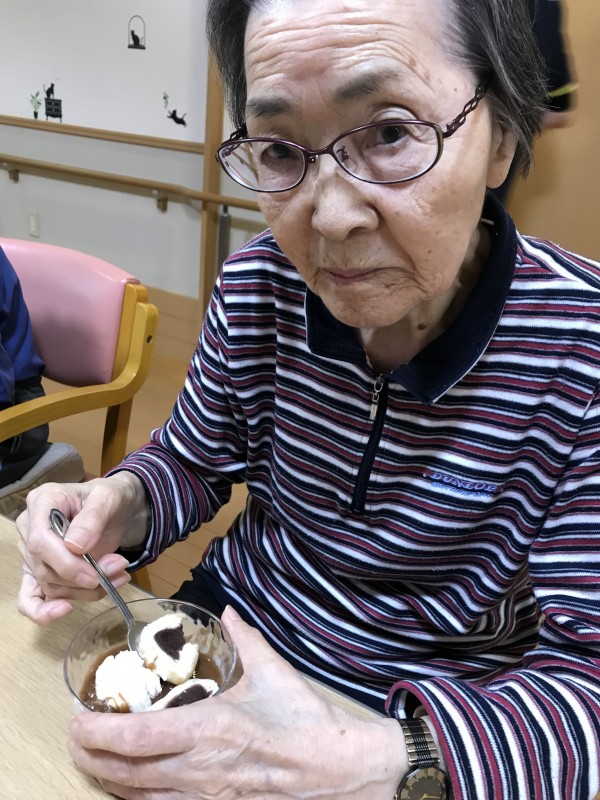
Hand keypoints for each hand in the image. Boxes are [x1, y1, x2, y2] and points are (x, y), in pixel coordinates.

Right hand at [16, 472, 147, 624]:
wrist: (118, 509)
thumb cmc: (110, 498)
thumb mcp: (108, 498)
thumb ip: (92, 518)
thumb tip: (75, 547)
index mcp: (42, 502)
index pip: (40, 541)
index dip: (66, 563)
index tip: (94, 574)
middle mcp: (30, 528)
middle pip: (45, 567)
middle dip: (84, 578)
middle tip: (119, 569)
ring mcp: (33, 553)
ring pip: (49, 585)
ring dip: (84, 591)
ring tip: (117, 577)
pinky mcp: (41, 572)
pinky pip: (30, 598)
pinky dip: (44, 611)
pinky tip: (65, 611)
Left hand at [69, 606, 405, 798]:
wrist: (341, 771)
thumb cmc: (306, 723)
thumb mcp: (273, 672)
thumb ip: (245, 638)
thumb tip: (229, 612)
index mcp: (210, 728)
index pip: (138, 737)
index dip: (99, 733)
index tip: (78, 720)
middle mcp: (198, 769)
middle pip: (125, 773)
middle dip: (90, 757)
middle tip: (74, 739)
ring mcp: (205, 798)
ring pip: (138, 798)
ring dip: (108, 780)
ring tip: (92, 761)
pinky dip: (138, 798)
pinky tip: (132, 788)